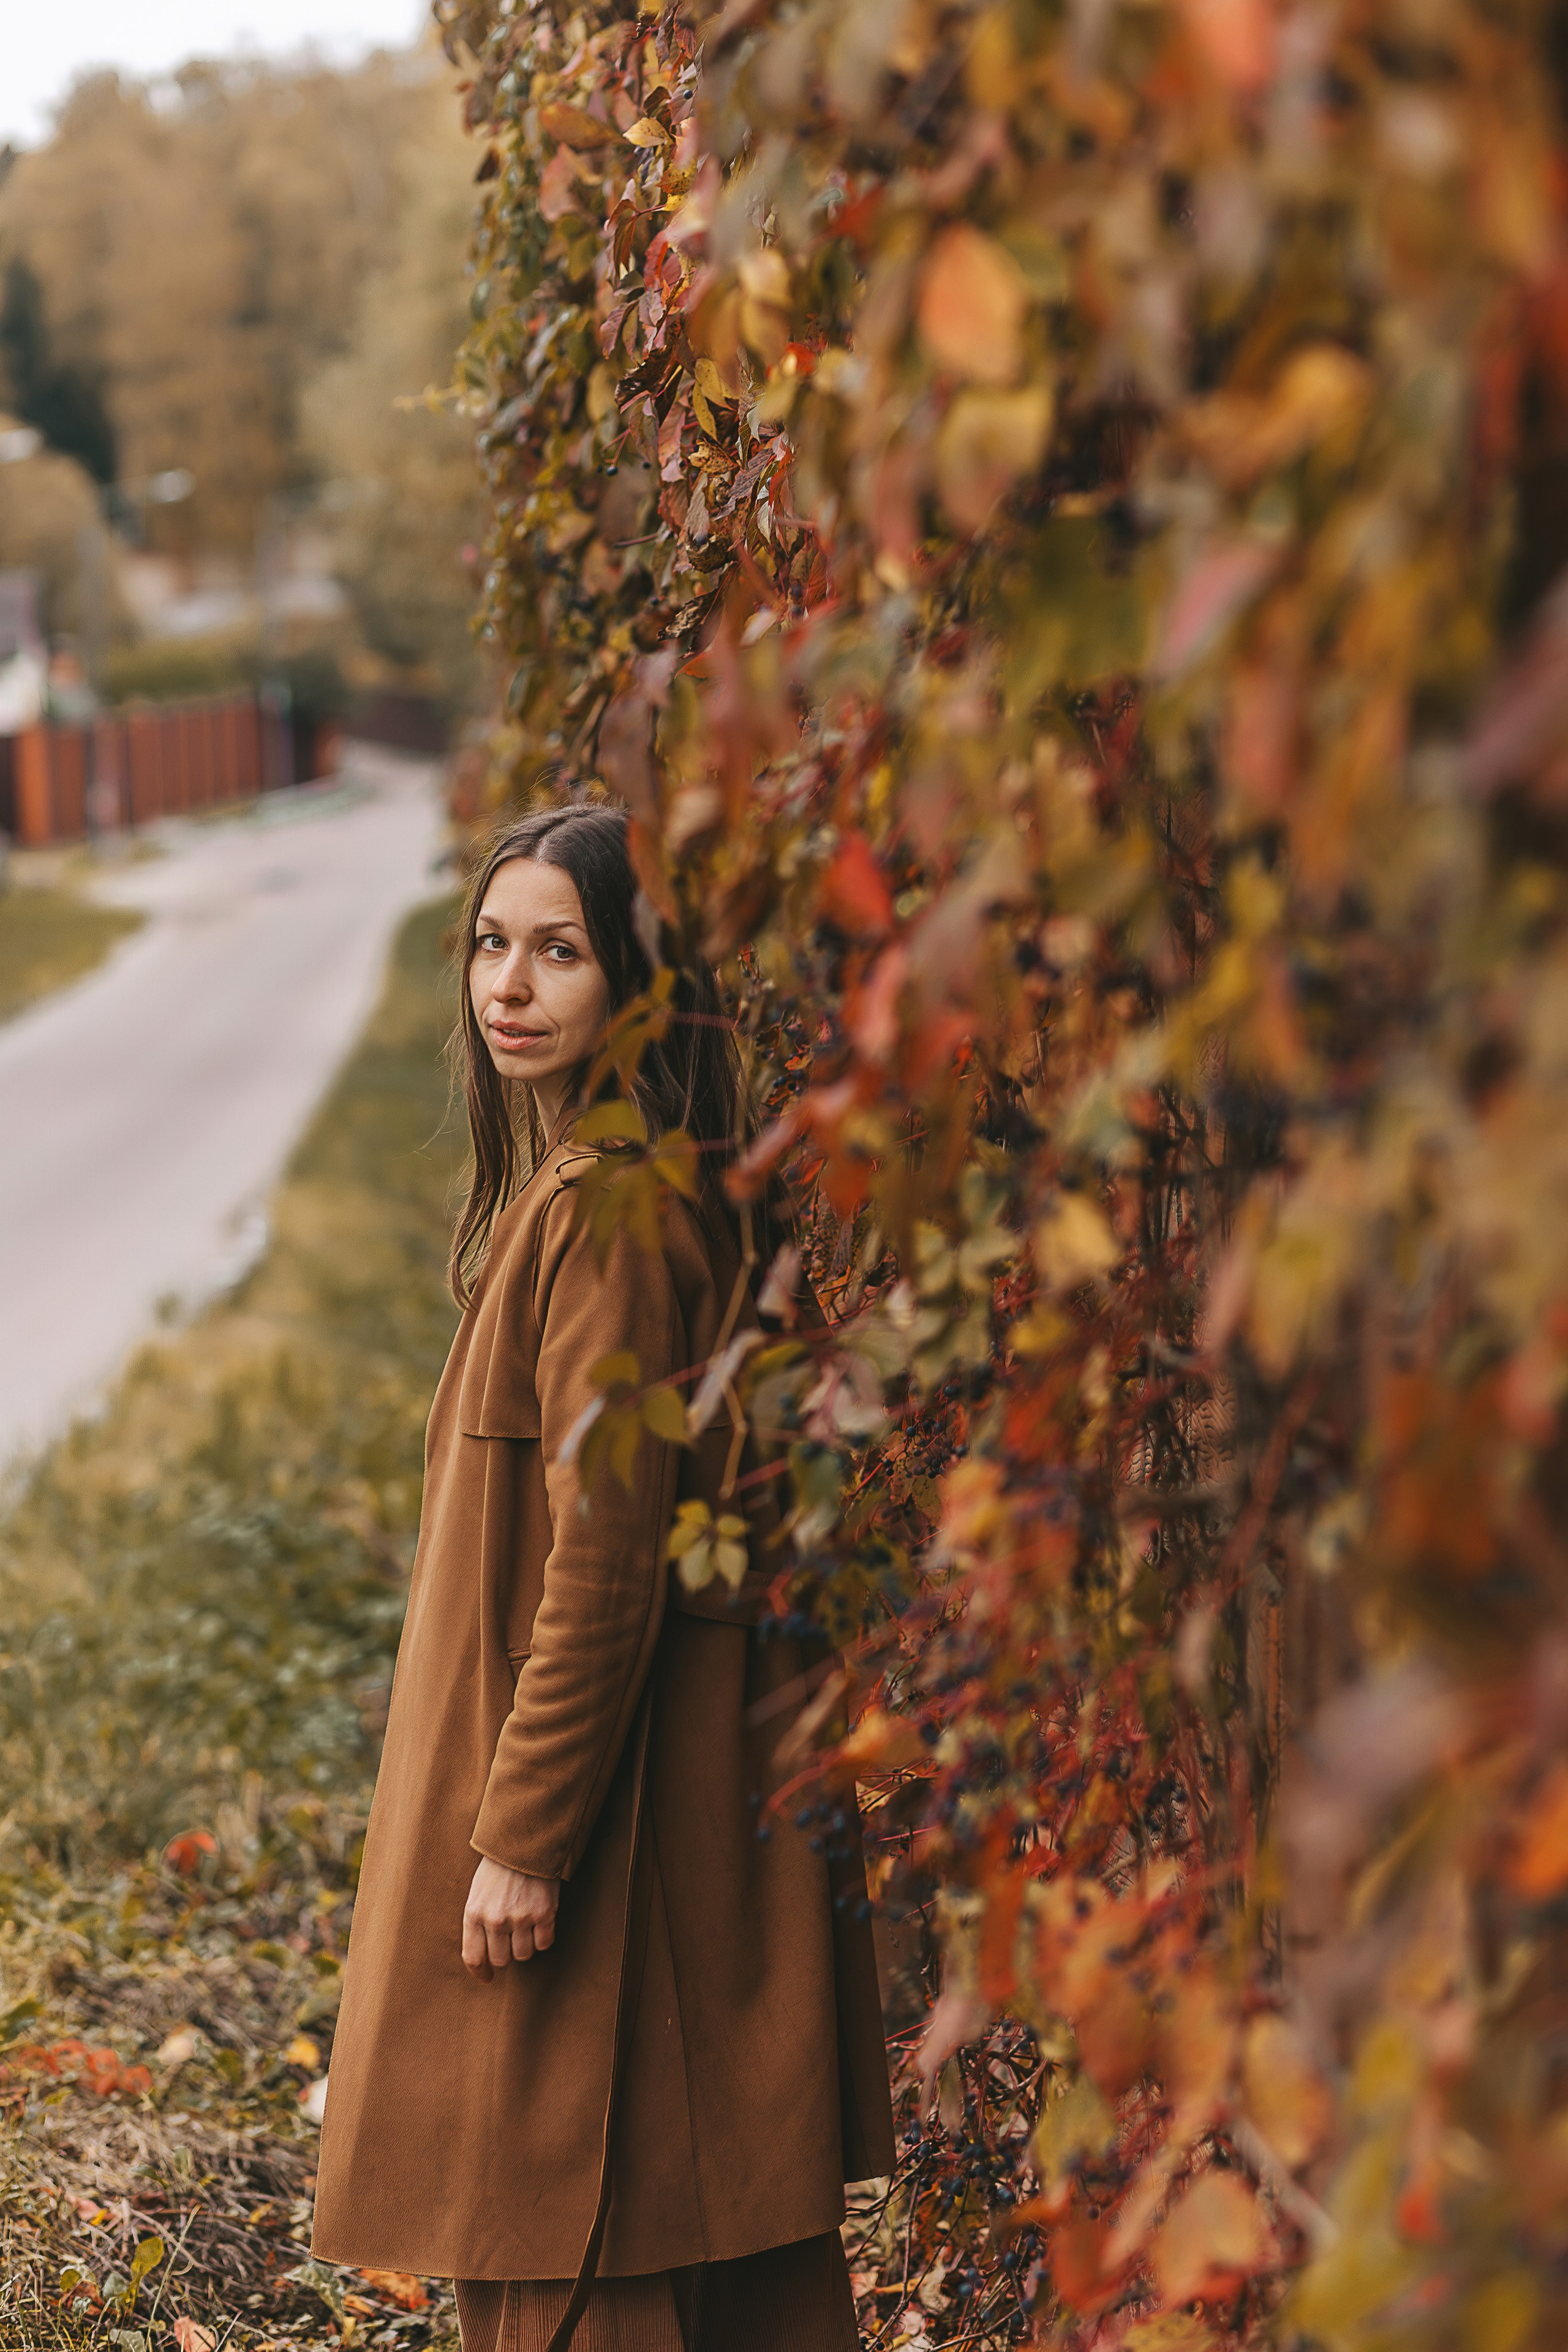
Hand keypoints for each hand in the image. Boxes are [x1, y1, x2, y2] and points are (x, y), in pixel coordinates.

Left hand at [462, 1856, 560, 1980]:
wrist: (525, 1842)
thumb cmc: (498, 1867)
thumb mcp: (477, 1893)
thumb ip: (477, 1922)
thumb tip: (484, 1956)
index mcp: (474, 1913)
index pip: (473, 1957)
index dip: (480, 1972)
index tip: (487, 1977)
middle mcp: (496, 1919)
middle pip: (501, 1960)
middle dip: (505, 1953)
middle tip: (510, 1939)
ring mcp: (521, 1917)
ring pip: (524, 1954)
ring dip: (525, 1945)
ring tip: (525, 1927)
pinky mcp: (545, 1913)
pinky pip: (544, 1943)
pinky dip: (543, 1938)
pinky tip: (541, 1923)